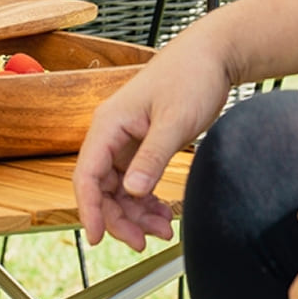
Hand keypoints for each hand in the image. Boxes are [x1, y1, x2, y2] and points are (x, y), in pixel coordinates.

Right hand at [73, 29, 233, 250]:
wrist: (211, 56)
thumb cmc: (191, 78)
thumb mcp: (175, 122)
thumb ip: (152, 157)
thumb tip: (132, 191)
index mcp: (108, 125)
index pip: (86, 174)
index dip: (89, 208)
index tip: (97, 237)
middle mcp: (110, 134)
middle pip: (100, 187)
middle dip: (118, 217)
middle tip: (142, 242)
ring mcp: (124, 140)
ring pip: (118, 188)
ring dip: (134, 212)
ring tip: (162, 230)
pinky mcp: (140, 144)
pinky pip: (134, 180)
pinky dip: (146, 200)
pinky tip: (163, 213)